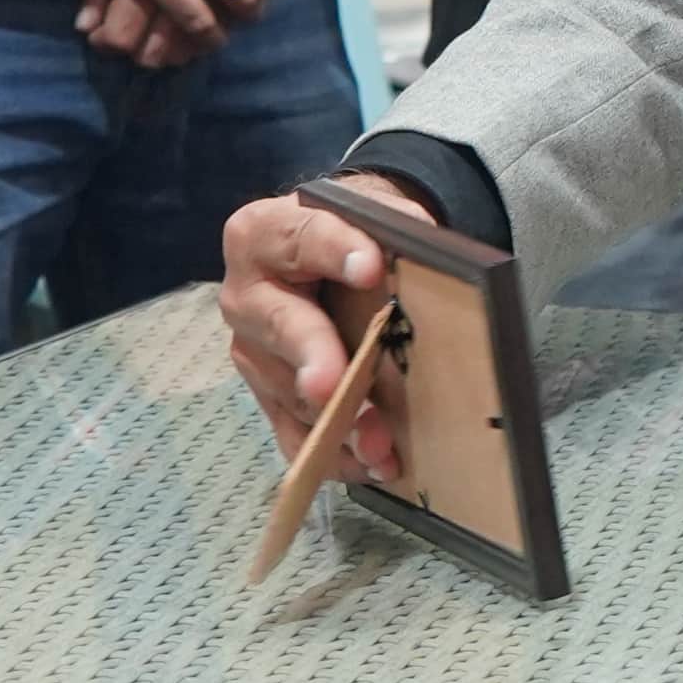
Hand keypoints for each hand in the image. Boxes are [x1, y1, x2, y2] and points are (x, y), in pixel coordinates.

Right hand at [220, 175, 452, 484]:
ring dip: (337, 420)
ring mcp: (253, 352)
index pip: (300, 238)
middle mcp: (246, 295)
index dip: (334, 250)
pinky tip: (370, 466)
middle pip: (282, 325)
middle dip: (314, 357)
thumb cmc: (353, 235)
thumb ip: (392, 227)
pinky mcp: (268, 395)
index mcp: (263, 234)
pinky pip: (292, 432)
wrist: (334, 255)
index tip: (371, 267)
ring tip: (378, 443)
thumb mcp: (372, 216)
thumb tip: (436, 257)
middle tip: (331, 384)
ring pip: (289, 390)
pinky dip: (332, 455)